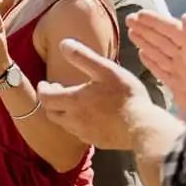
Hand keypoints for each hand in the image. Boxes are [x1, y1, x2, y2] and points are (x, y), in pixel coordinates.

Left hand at [37, 39, 165, 151]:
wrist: (142, 127)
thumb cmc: (126, 96)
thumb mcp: (106, 70)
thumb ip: (83, 57)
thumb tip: (63, 44)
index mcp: (74, 101)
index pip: (46, 97)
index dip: (43, 89)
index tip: (45, 83)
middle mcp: (74, 120)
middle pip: (51, 112)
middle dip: (50, 101)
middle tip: (57, 90)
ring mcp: (84, 133)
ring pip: (64, 124)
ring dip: (62, 112)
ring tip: (72, 102)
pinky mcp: (96, 141)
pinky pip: (79, 133)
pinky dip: (76, 123)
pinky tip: (88, 117)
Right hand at [129, 12, 185, 117]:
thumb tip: (185, 15)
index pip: (171, 30)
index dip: (155, 21)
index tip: (139, 14)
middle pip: (162, 39)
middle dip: (146, 29)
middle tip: (129, 19)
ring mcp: (182, 72)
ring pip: (159, 53)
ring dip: (145, 42)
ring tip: (131, 33)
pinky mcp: (178, 87)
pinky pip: (161, 71)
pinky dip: (151, 62)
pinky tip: (142, 55)